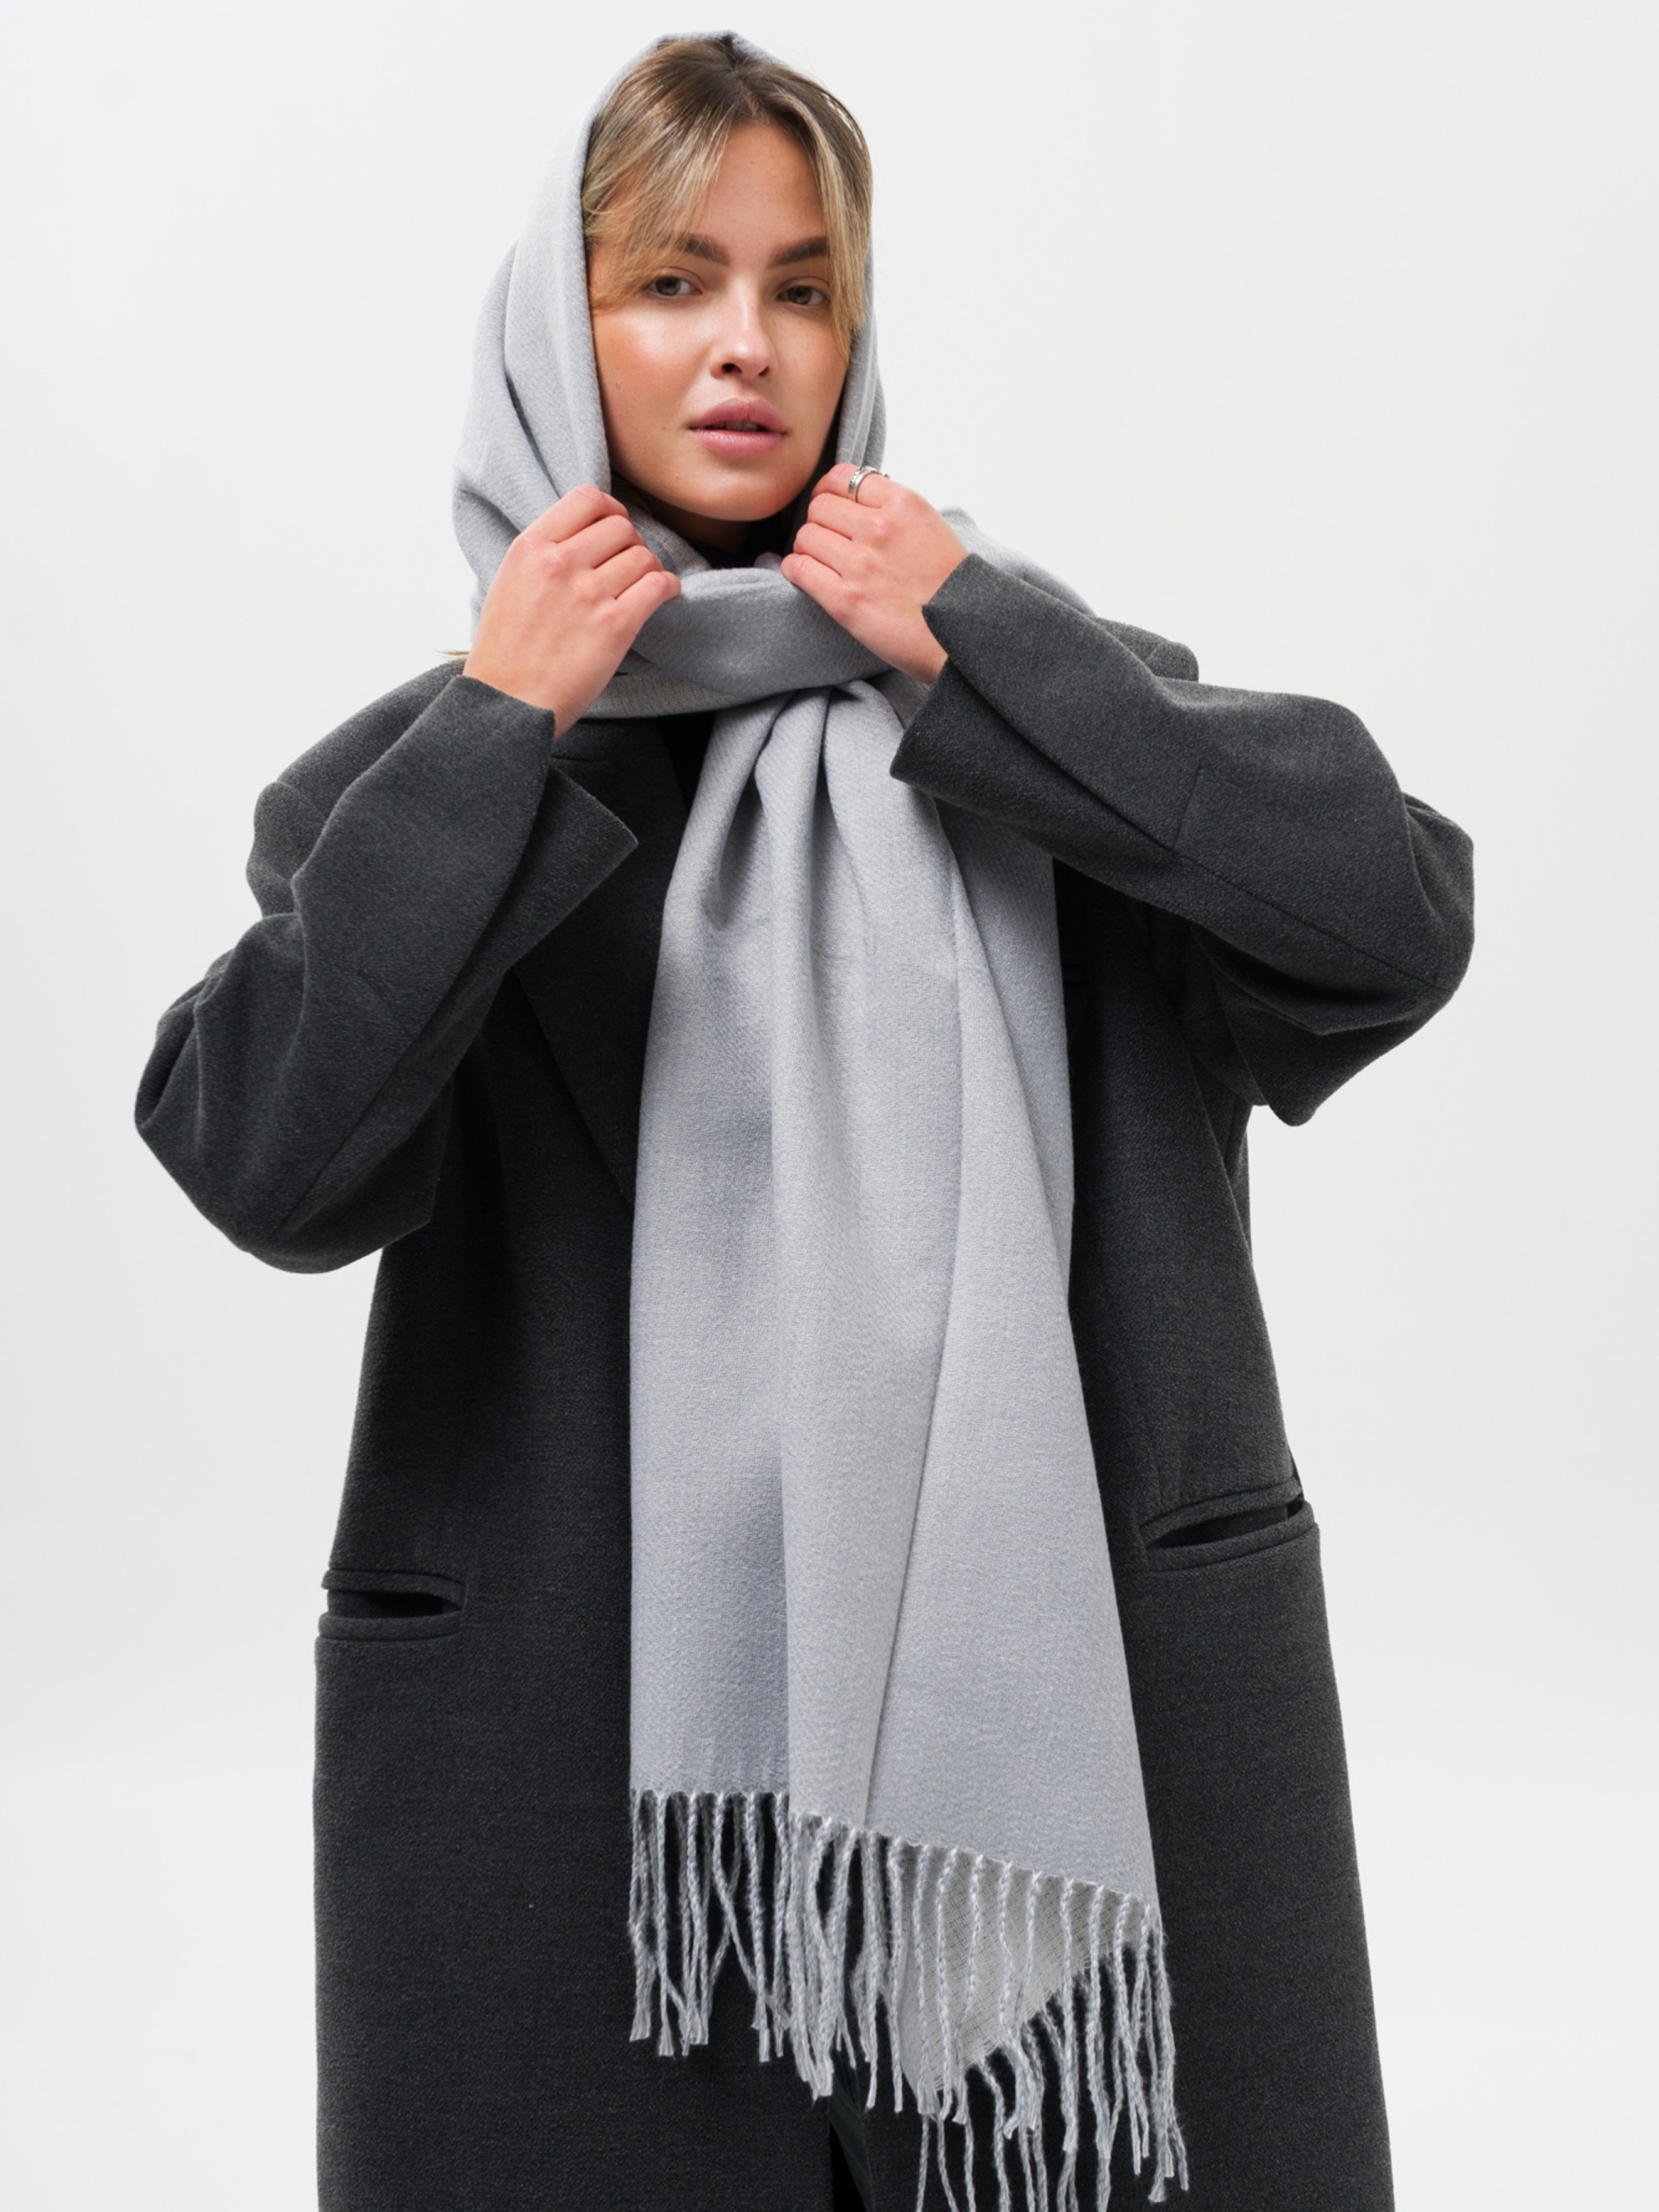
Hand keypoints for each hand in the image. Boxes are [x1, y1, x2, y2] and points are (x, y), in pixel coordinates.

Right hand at [463, 486, 680, 734]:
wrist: (506, 704)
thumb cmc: (505, 653)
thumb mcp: (509, 584)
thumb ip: (543, 555)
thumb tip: (581, 537)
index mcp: (531, 547)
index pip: (587, 499)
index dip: (610, 510)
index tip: (615, 528)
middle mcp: (560, 563)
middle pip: (620, 527)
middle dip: (631, 544)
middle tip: (628, 566)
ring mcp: (588, 593)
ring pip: (643, 556)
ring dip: (649, 568)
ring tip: (643, 586)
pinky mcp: (615, 626)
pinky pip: (658, 585)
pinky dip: (668, 587)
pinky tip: (664, 594)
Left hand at [780, 466, 967, 683]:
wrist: (964, 634)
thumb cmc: (952, 588)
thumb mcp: (932, 528)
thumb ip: (896, 512)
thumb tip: (859, 504)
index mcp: (904, 504)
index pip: (843, 477)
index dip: (829, 491)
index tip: (830, 505)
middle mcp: (880, 527)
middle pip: (820, 506)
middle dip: (819, 522)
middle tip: (826, 541)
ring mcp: (860, 563)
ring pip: (806, 536)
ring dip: (807, 548)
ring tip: (820, 562)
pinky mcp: (845, 599)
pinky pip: (799, 569)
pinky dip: (796, 570)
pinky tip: (805, 576)